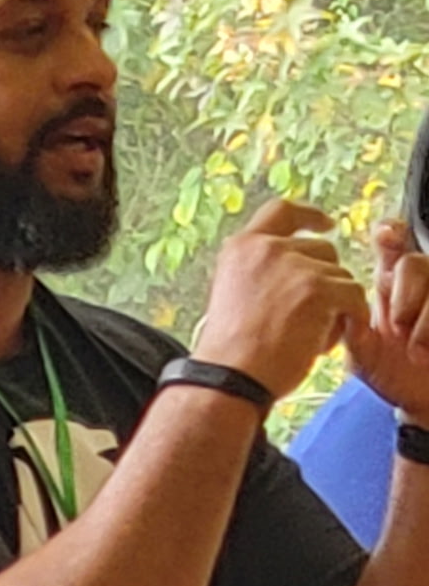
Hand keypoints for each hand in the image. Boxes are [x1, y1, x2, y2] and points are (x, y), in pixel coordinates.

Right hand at [196, 199, 367, 401]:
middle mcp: (267, 248)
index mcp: (242, 247)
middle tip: (315, 313)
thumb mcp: (234, 292)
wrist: (232, 375)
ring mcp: (294, 266)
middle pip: (323, 249)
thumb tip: (300, 268)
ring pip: (341, 277)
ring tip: (308, 336)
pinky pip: (354, 297)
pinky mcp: (318, 289)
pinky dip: (349, 320)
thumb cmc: (231, 349)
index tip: (325, 224)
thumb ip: (261, 271)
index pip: (282, 210)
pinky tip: (325, 342)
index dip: (308, 215)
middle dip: (327, 280)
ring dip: (335, 307)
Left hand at [345, 217, 428, 422]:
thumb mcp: (362, 353)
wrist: (418, 402)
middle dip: (405, 292)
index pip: (391, 244)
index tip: (385, 236)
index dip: (390, 233)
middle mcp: (419, 287)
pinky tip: (426, 352)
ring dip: (424, 315)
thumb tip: (346, 310)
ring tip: (414, 349)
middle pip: (415, 262)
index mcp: (390, 285)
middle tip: (396, 326)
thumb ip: (352, 330)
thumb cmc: (389, 373)